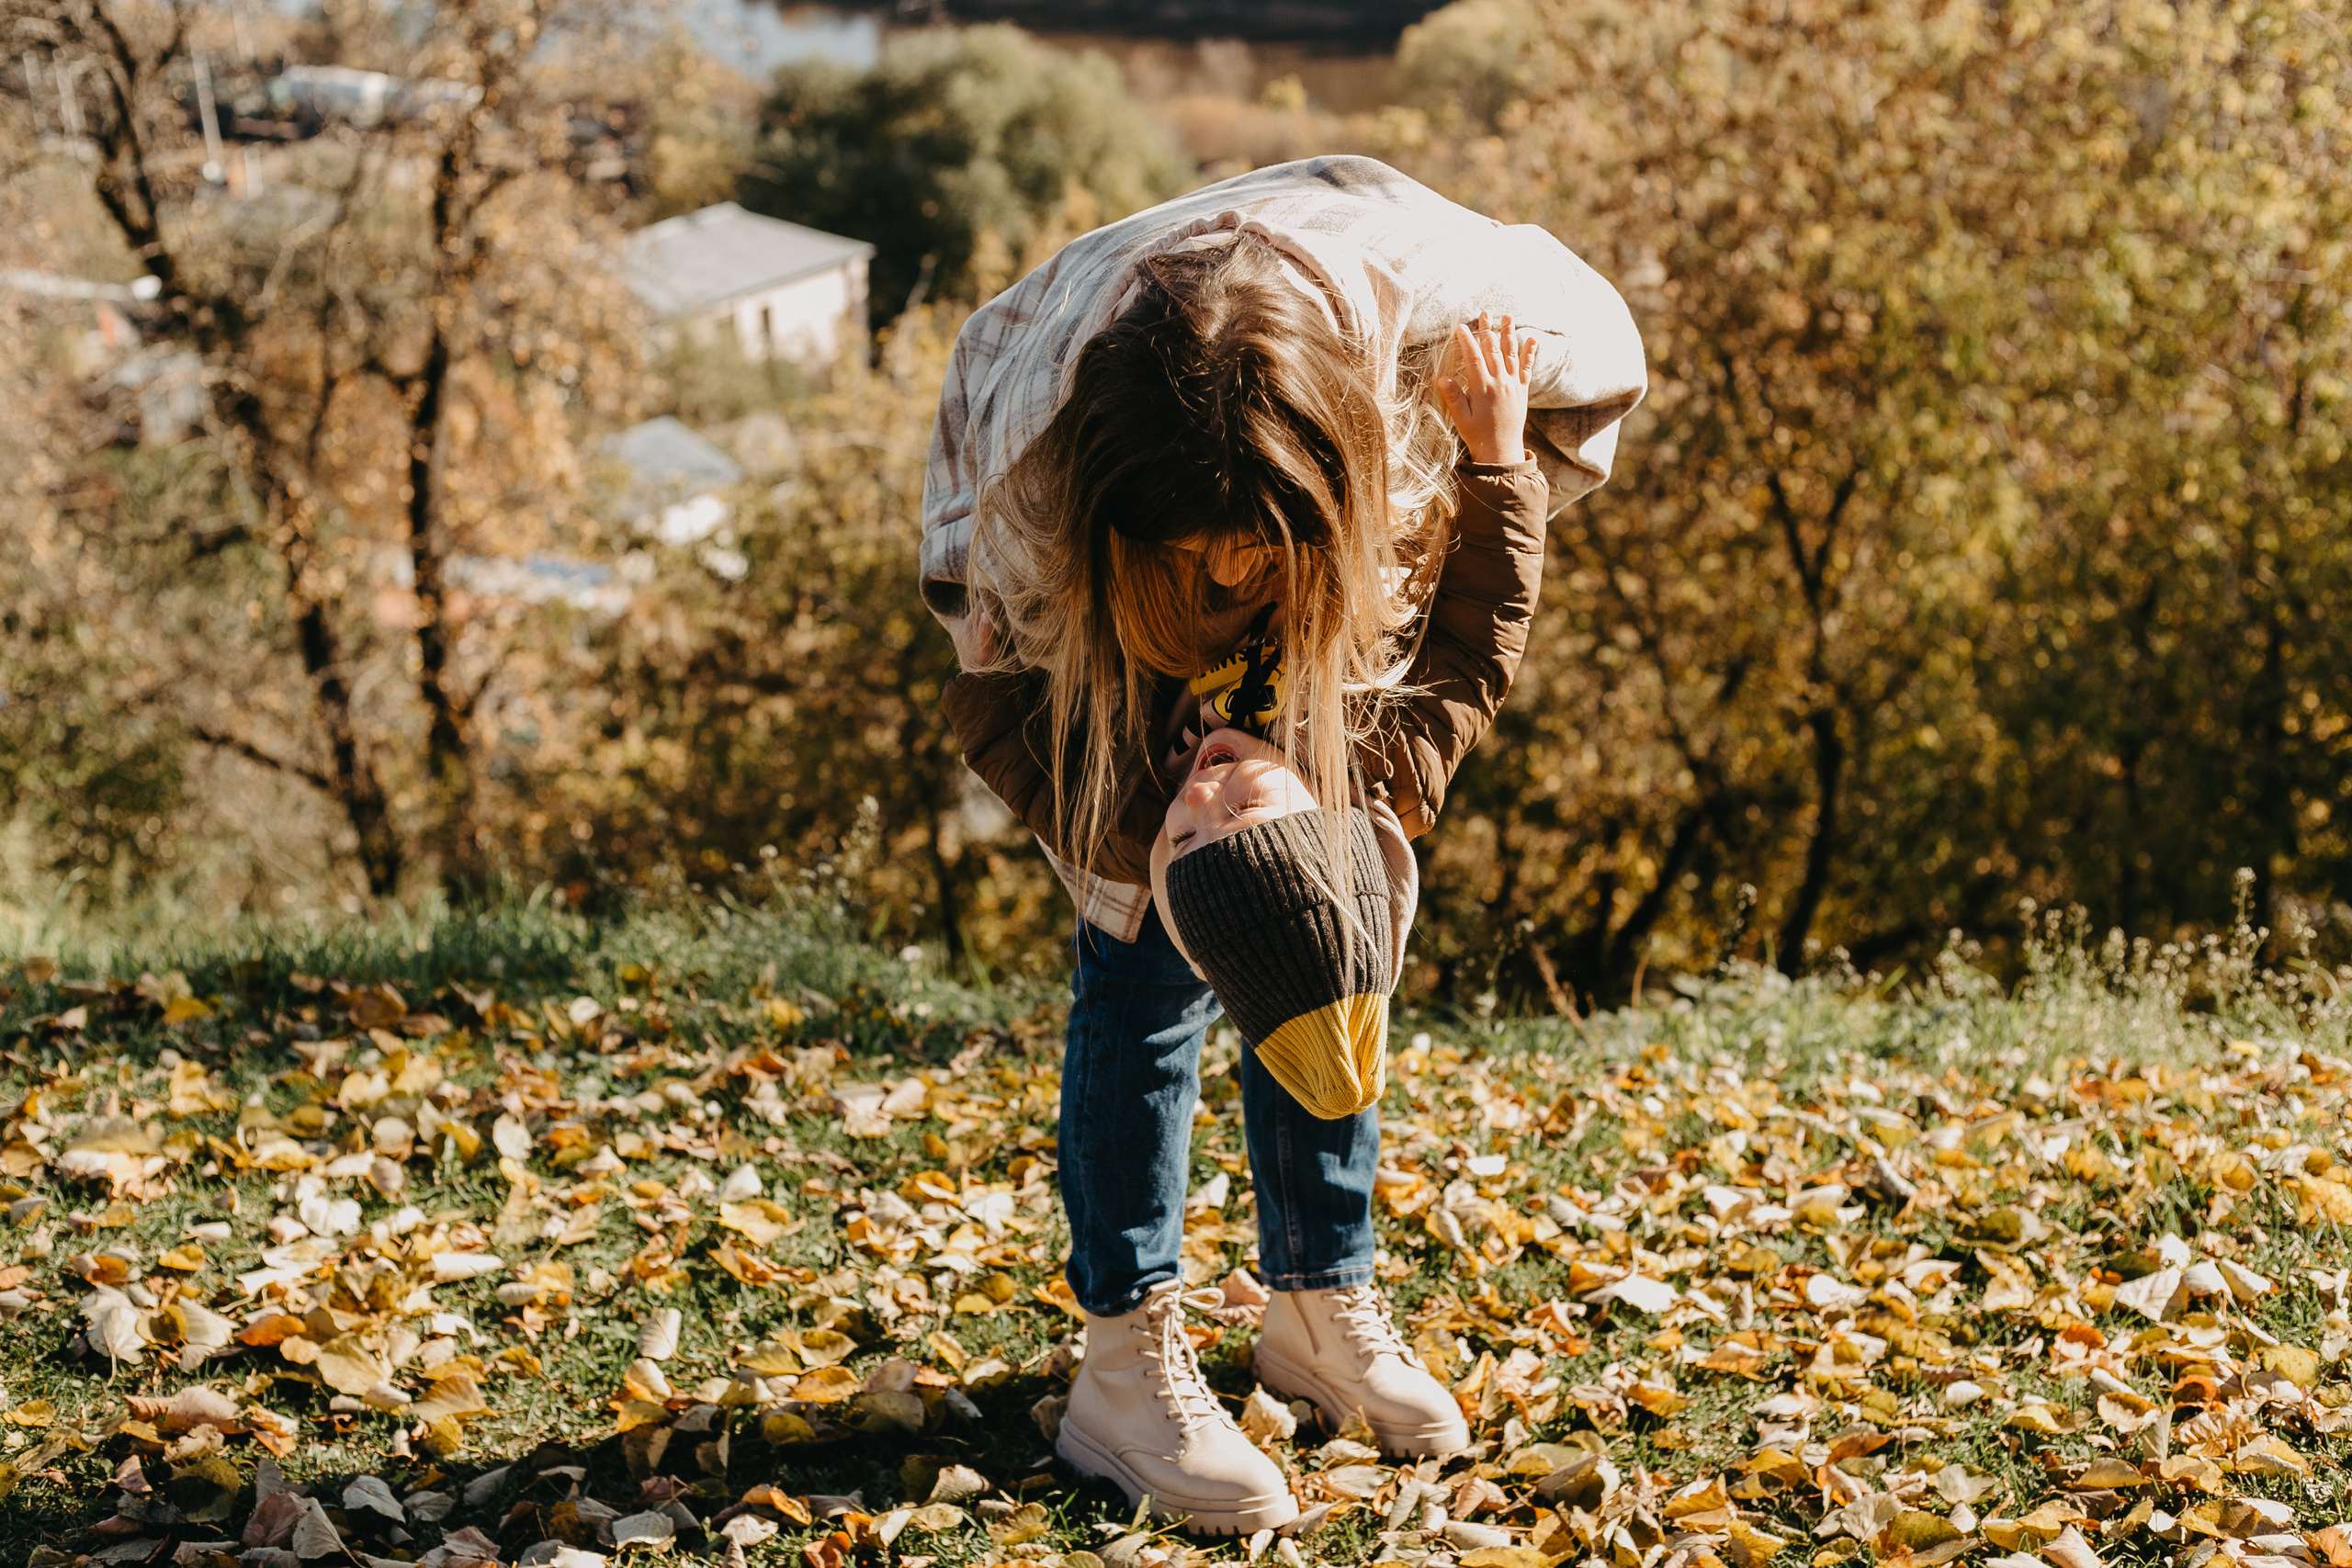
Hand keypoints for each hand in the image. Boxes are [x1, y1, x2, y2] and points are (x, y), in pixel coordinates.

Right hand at [1440, 311, 1535, 466]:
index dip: (1467, 342)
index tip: (1461, 328)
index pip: (1474, 359)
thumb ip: (1453, 398)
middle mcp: (1500, 384)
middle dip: (1488, 331)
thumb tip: (1442, 378)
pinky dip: (1529, 353)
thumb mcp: (1460, 419)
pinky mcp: (1522, 390)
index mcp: (1483, 390)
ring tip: (1507, 317)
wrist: (1501, 450)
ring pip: (1510, 355)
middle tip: (1485, 312)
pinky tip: (1532, 339)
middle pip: (1493, 351)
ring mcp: (1513, 386)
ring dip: (1508, 334)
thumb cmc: (1477, 435)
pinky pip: (1527, 368)